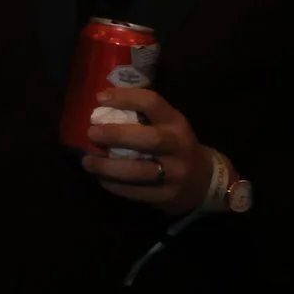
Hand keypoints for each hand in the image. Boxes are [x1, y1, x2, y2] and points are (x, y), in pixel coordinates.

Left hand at [82, 85, 213, 215]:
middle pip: (150, 139)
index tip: (100, 97)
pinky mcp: (168, 196)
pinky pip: (137, 192)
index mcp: (176, 123)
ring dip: (108, 167)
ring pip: (140, 170)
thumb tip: (99, 108)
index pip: (153, 103)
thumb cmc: (174, 146)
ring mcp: (176, 173)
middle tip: (91, 133)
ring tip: (87, 162)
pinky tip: (102, 179)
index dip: (126, 98)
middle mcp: (179, 146)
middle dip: (117, 135)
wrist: (206, 181)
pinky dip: (115, 186)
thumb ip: (141, 117)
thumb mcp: (167, 126)